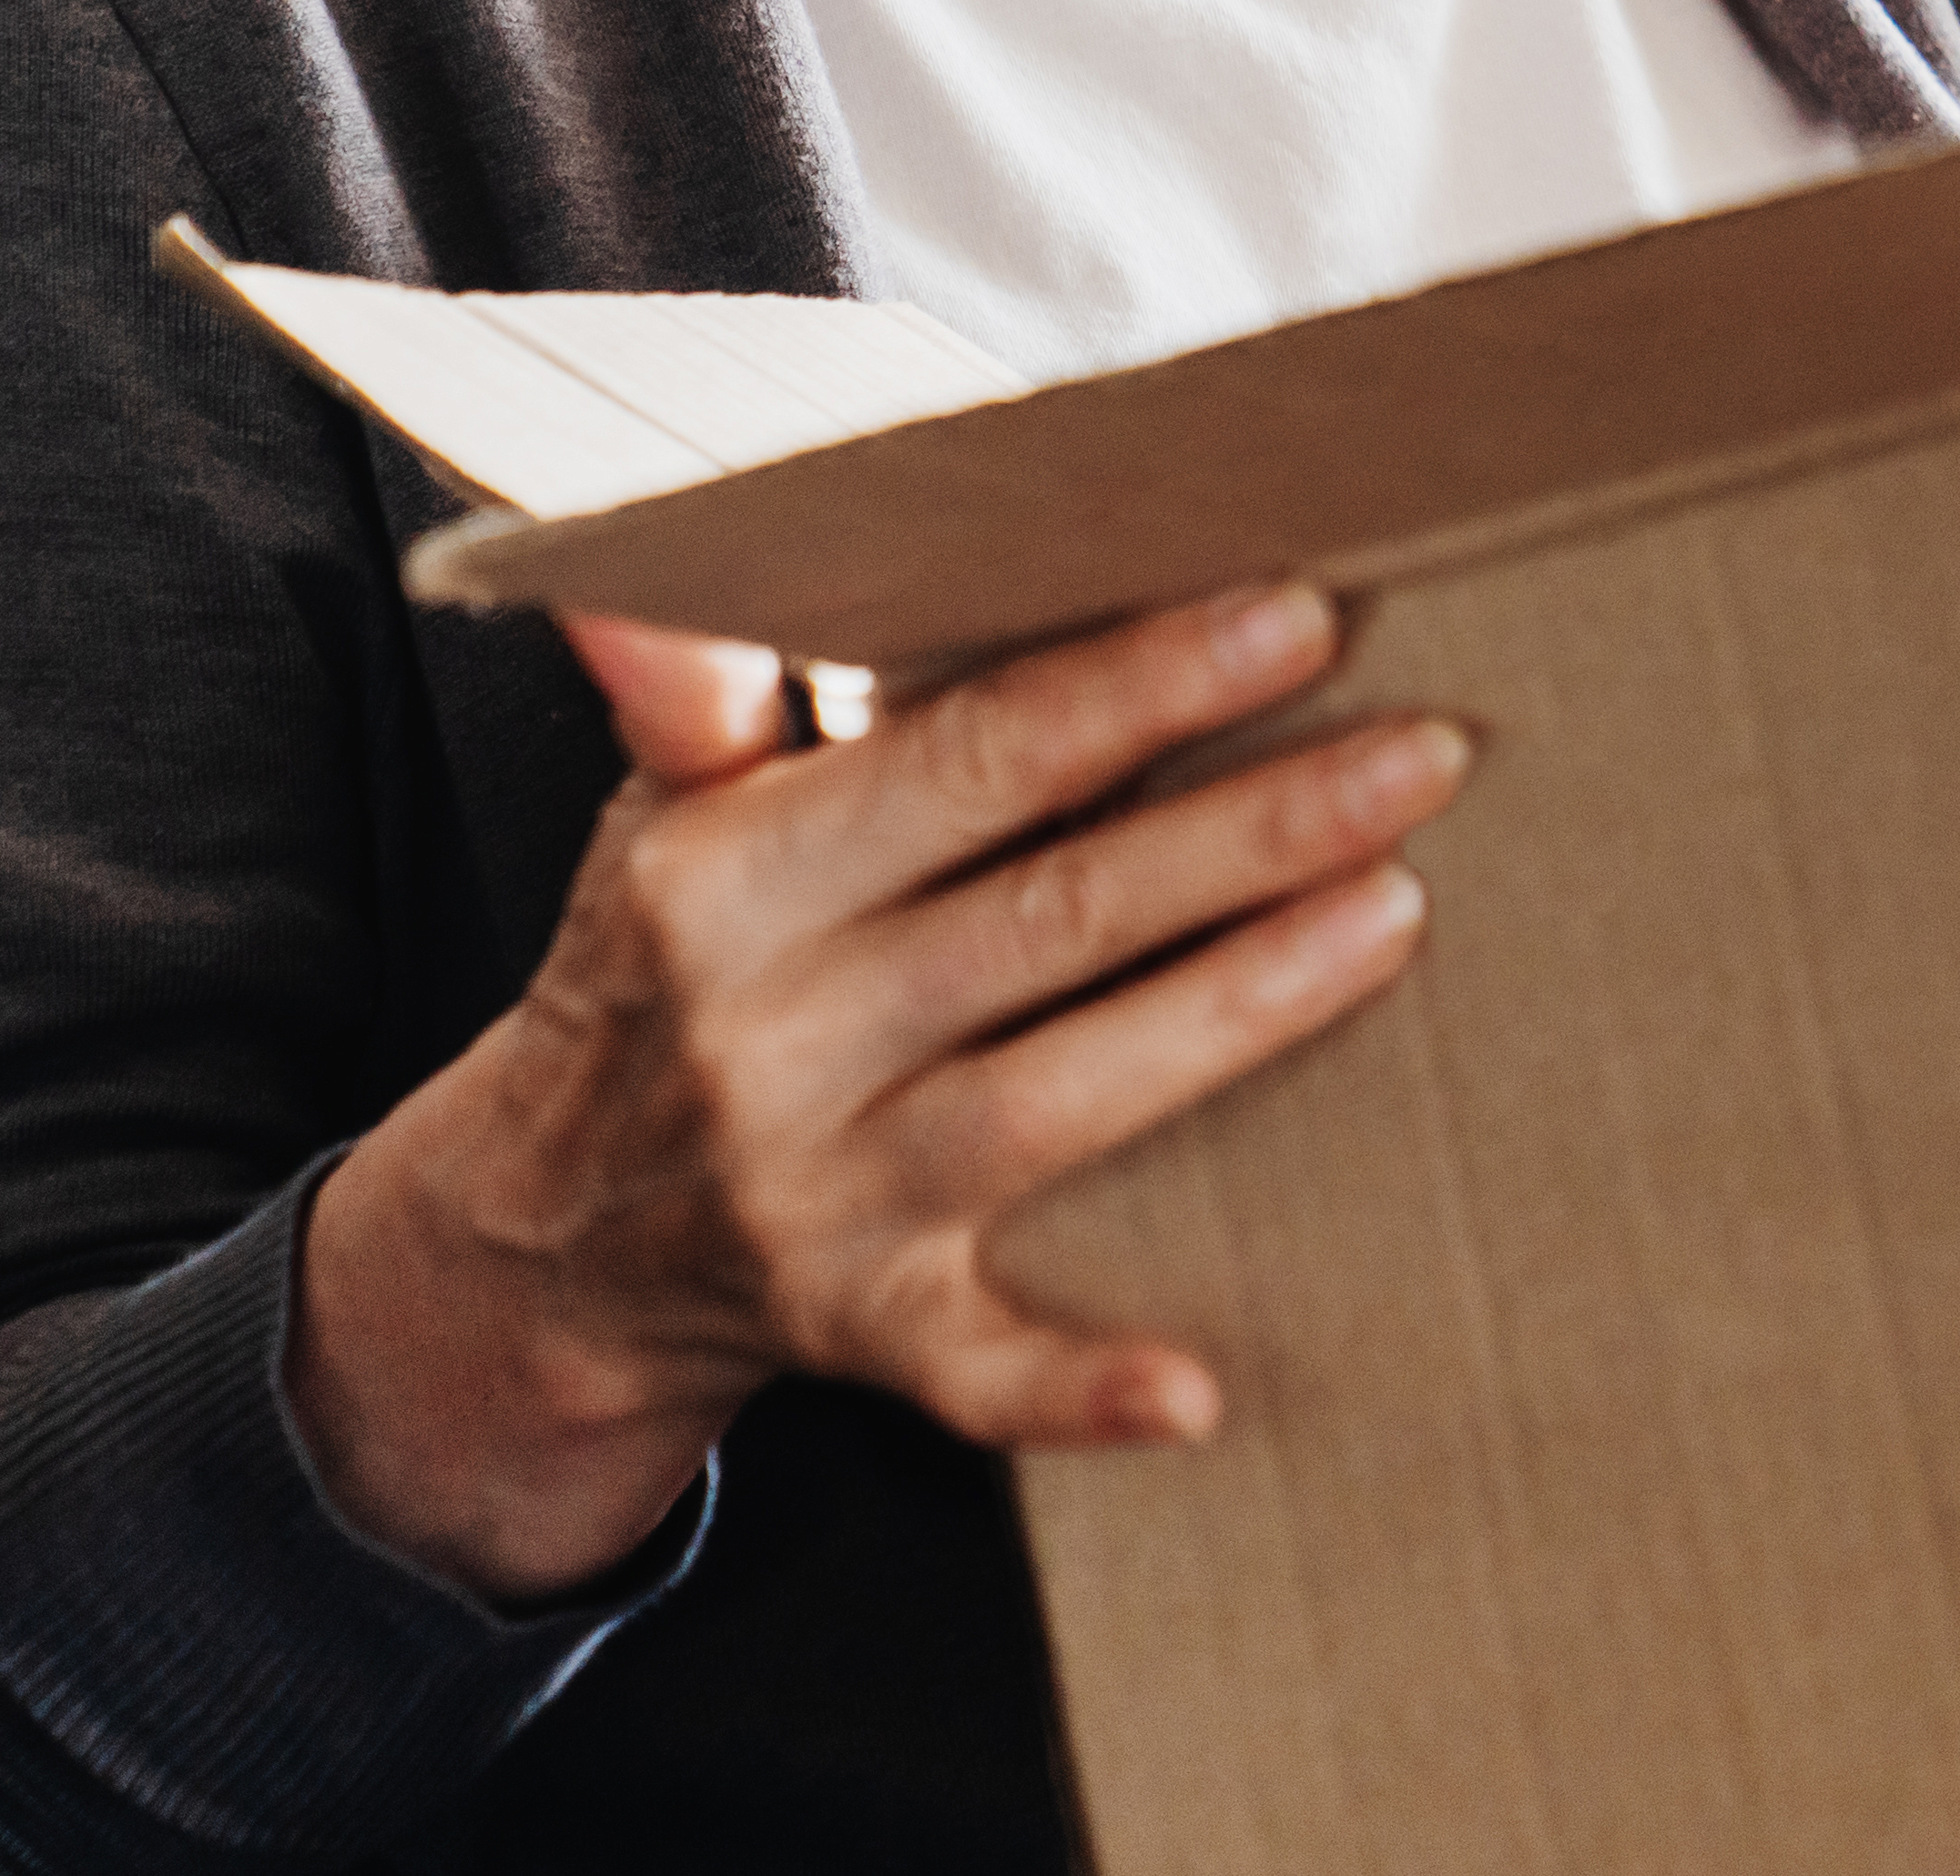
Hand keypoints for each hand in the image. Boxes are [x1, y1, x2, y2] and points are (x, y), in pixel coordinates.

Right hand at [288, 579, 1459, 1601]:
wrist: (539, 1241)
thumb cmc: (663, 977)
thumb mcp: (650, 817)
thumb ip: (684, 684)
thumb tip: (638, 571)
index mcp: (722, 884)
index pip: (963, 762)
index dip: (1132, 688)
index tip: (1291, 615)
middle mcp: (768, 1041)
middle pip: (1046, 917)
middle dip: (1245, 830)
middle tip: (1420, 752)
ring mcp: (819, 1197)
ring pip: (1055, 1102)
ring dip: (1234, 1012)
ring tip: (1399, 909)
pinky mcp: (864, 1330)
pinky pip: (979, 1372)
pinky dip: (1083, 1387)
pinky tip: (1200, 1388)